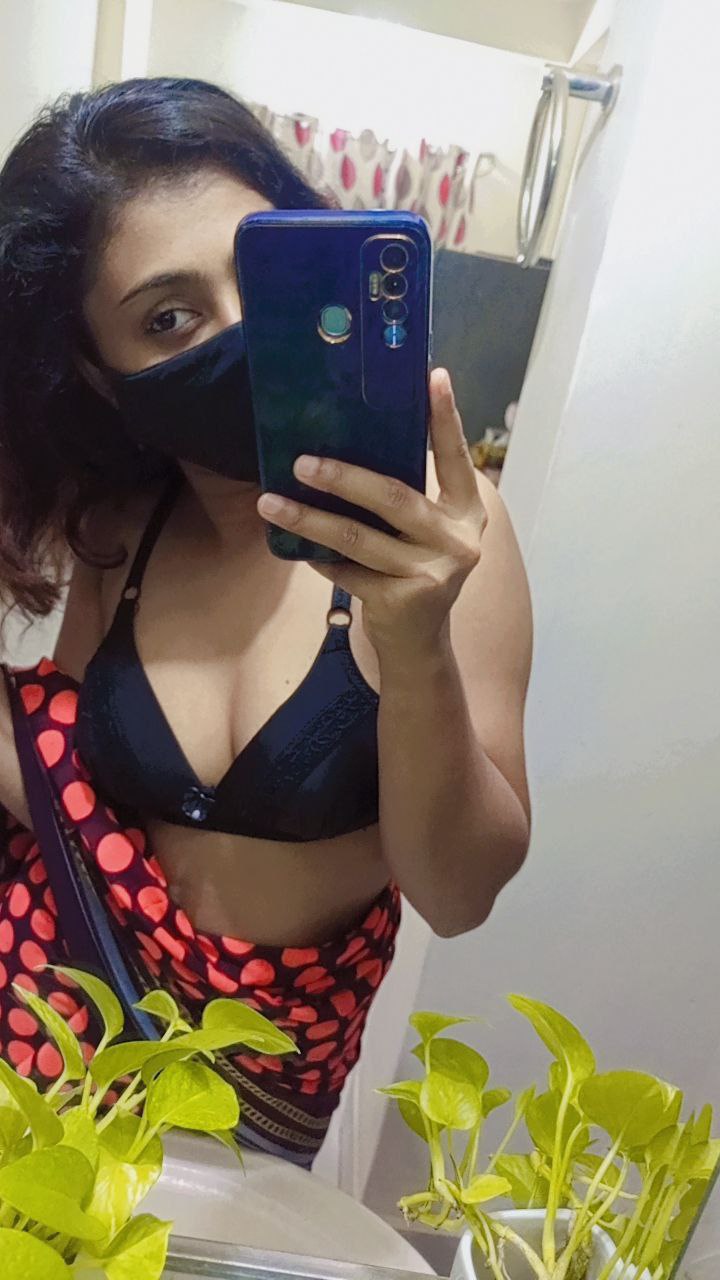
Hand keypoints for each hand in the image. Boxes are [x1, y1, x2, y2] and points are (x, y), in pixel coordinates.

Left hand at [256, 369, 487, 661]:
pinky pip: (346, 571)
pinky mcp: (401, 601)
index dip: (446, 418)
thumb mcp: (423, 531)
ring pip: (358, 538)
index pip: (456, 457)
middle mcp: (458, 540)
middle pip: (394, 498)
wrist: (419, 644)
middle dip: (343, 478)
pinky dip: (316, 557)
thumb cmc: (414, 570)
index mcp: (467, 511)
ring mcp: (431, 573)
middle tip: (301, 462)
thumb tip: (346, 443)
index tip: (434, 376)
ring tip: (271, 503)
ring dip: (309, 519)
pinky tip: (292, 546)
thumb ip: (406, 496)